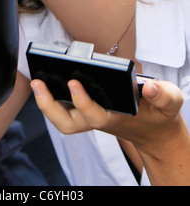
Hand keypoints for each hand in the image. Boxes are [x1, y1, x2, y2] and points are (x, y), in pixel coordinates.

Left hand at [30, 78, 183, 149]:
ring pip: (62, 119)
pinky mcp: (85, 110)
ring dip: (45, 103)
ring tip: (36, 80)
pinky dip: (52, 98)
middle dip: (50, 106)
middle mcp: (98, 119)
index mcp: (117, 118)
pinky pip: (64, 109)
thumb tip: (148, 87)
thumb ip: (164, 95)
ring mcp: (89, 117)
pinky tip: (44, 80)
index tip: (74, 82)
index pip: (95, 115)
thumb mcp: (170, 102)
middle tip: (38, 82)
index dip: (82, 102)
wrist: (153, 127)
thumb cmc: (158, 113)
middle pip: (68, 123)